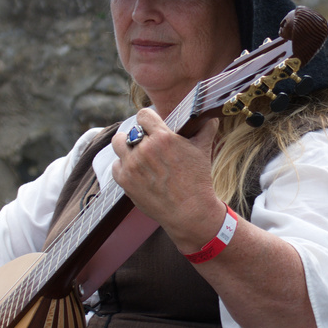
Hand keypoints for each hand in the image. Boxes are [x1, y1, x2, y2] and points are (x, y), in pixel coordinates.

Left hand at [111, 108, 224, 252]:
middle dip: (138, 136)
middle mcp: (144, 149)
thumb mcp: (203, 151)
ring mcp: (132, 165)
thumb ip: (205, 130)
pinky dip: (123, 167)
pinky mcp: (125, 181)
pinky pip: (115, 165)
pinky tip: (135, 171)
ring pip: (117, 144)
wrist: (189, 211)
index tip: (151, 127)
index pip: (143, 115)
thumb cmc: (198, 180)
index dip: (148, 120)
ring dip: (125, 147)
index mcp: (162, 138)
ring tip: (135, 154)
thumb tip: (211, 118)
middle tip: (147, 145)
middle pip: (129, 130)